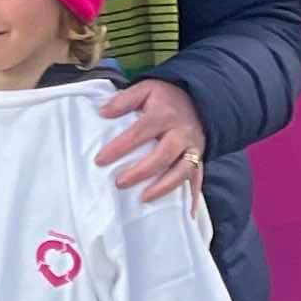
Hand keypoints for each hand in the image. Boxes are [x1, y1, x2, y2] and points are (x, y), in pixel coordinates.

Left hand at [96, 74, 205, 203]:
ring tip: (144, 198)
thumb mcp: (145, 88)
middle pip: (162, 156)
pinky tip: (187, 212)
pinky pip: (198, 177)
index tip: (100, 160)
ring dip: (164, 187)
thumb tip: (103, 112)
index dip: (119, 147)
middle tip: (119, 183)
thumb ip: (124, 100)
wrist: (200, 98)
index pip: (138, 133)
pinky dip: (194, 195)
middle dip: (140, 172)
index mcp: (164, 115)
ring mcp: (192, 147)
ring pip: (182, 170)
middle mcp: (180, 133)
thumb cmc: (166, 97)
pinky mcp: (199, 157)